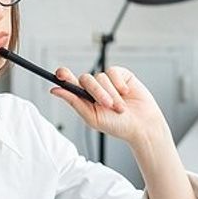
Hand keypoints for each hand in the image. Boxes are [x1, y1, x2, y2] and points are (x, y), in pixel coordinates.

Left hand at [50, 65, 168, 147]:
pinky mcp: (122, 75)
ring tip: (120, 108)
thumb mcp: (93, 117)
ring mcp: (108, 81)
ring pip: (101, 77)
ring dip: (111, 94)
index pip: (70, 82)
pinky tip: (126, 93)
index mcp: (84, 98)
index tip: (60, 74)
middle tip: (107, 105)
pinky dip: (119, 84)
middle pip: (86, 79)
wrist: (142, 125)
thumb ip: (74, 102)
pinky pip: (114, 72)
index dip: (64, 76)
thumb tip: (55, 90)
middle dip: (96, 92)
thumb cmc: (118, 126)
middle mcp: (95, 88)